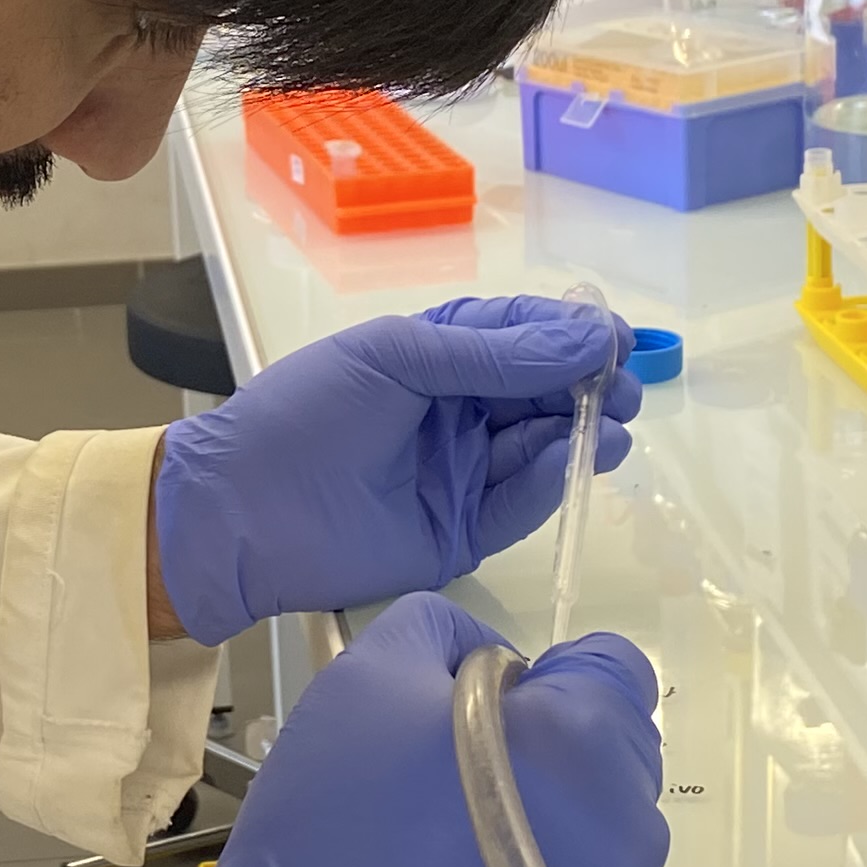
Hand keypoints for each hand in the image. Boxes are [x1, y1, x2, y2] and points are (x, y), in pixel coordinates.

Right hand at [112, 594, 665, 866]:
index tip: (478, 721)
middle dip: (551, 761)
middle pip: (612, 759)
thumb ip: (444, 632)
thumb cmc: (331, 836)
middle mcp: (634, 831)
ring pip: (608, 842)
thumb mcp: (362, 682)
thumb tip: (493, 657)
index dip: (542, 682)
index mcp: (584, 742)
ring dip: (558, 838)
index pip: (611, 668)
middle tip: (450, 796)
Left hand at [152, 298, 640, 647]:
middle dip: (588, 387)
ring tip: (610, 424)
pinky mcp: (463, 532)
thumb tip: (590, 335)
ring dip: (580, 433)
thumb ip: (493, 352)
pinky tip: (569, 457)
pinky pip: (520, 503)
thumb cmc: (307, 414)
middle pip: (543, 394)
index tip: (617, 339)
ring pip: (541, 448)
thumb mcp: (398, 357)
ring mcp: (463, 473)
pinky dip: (549, 480)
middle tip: (624, 388)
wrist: (242, 511)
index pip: (521, 338)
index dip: (571, 337)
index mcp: (437, 357)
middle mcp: (458, 412)